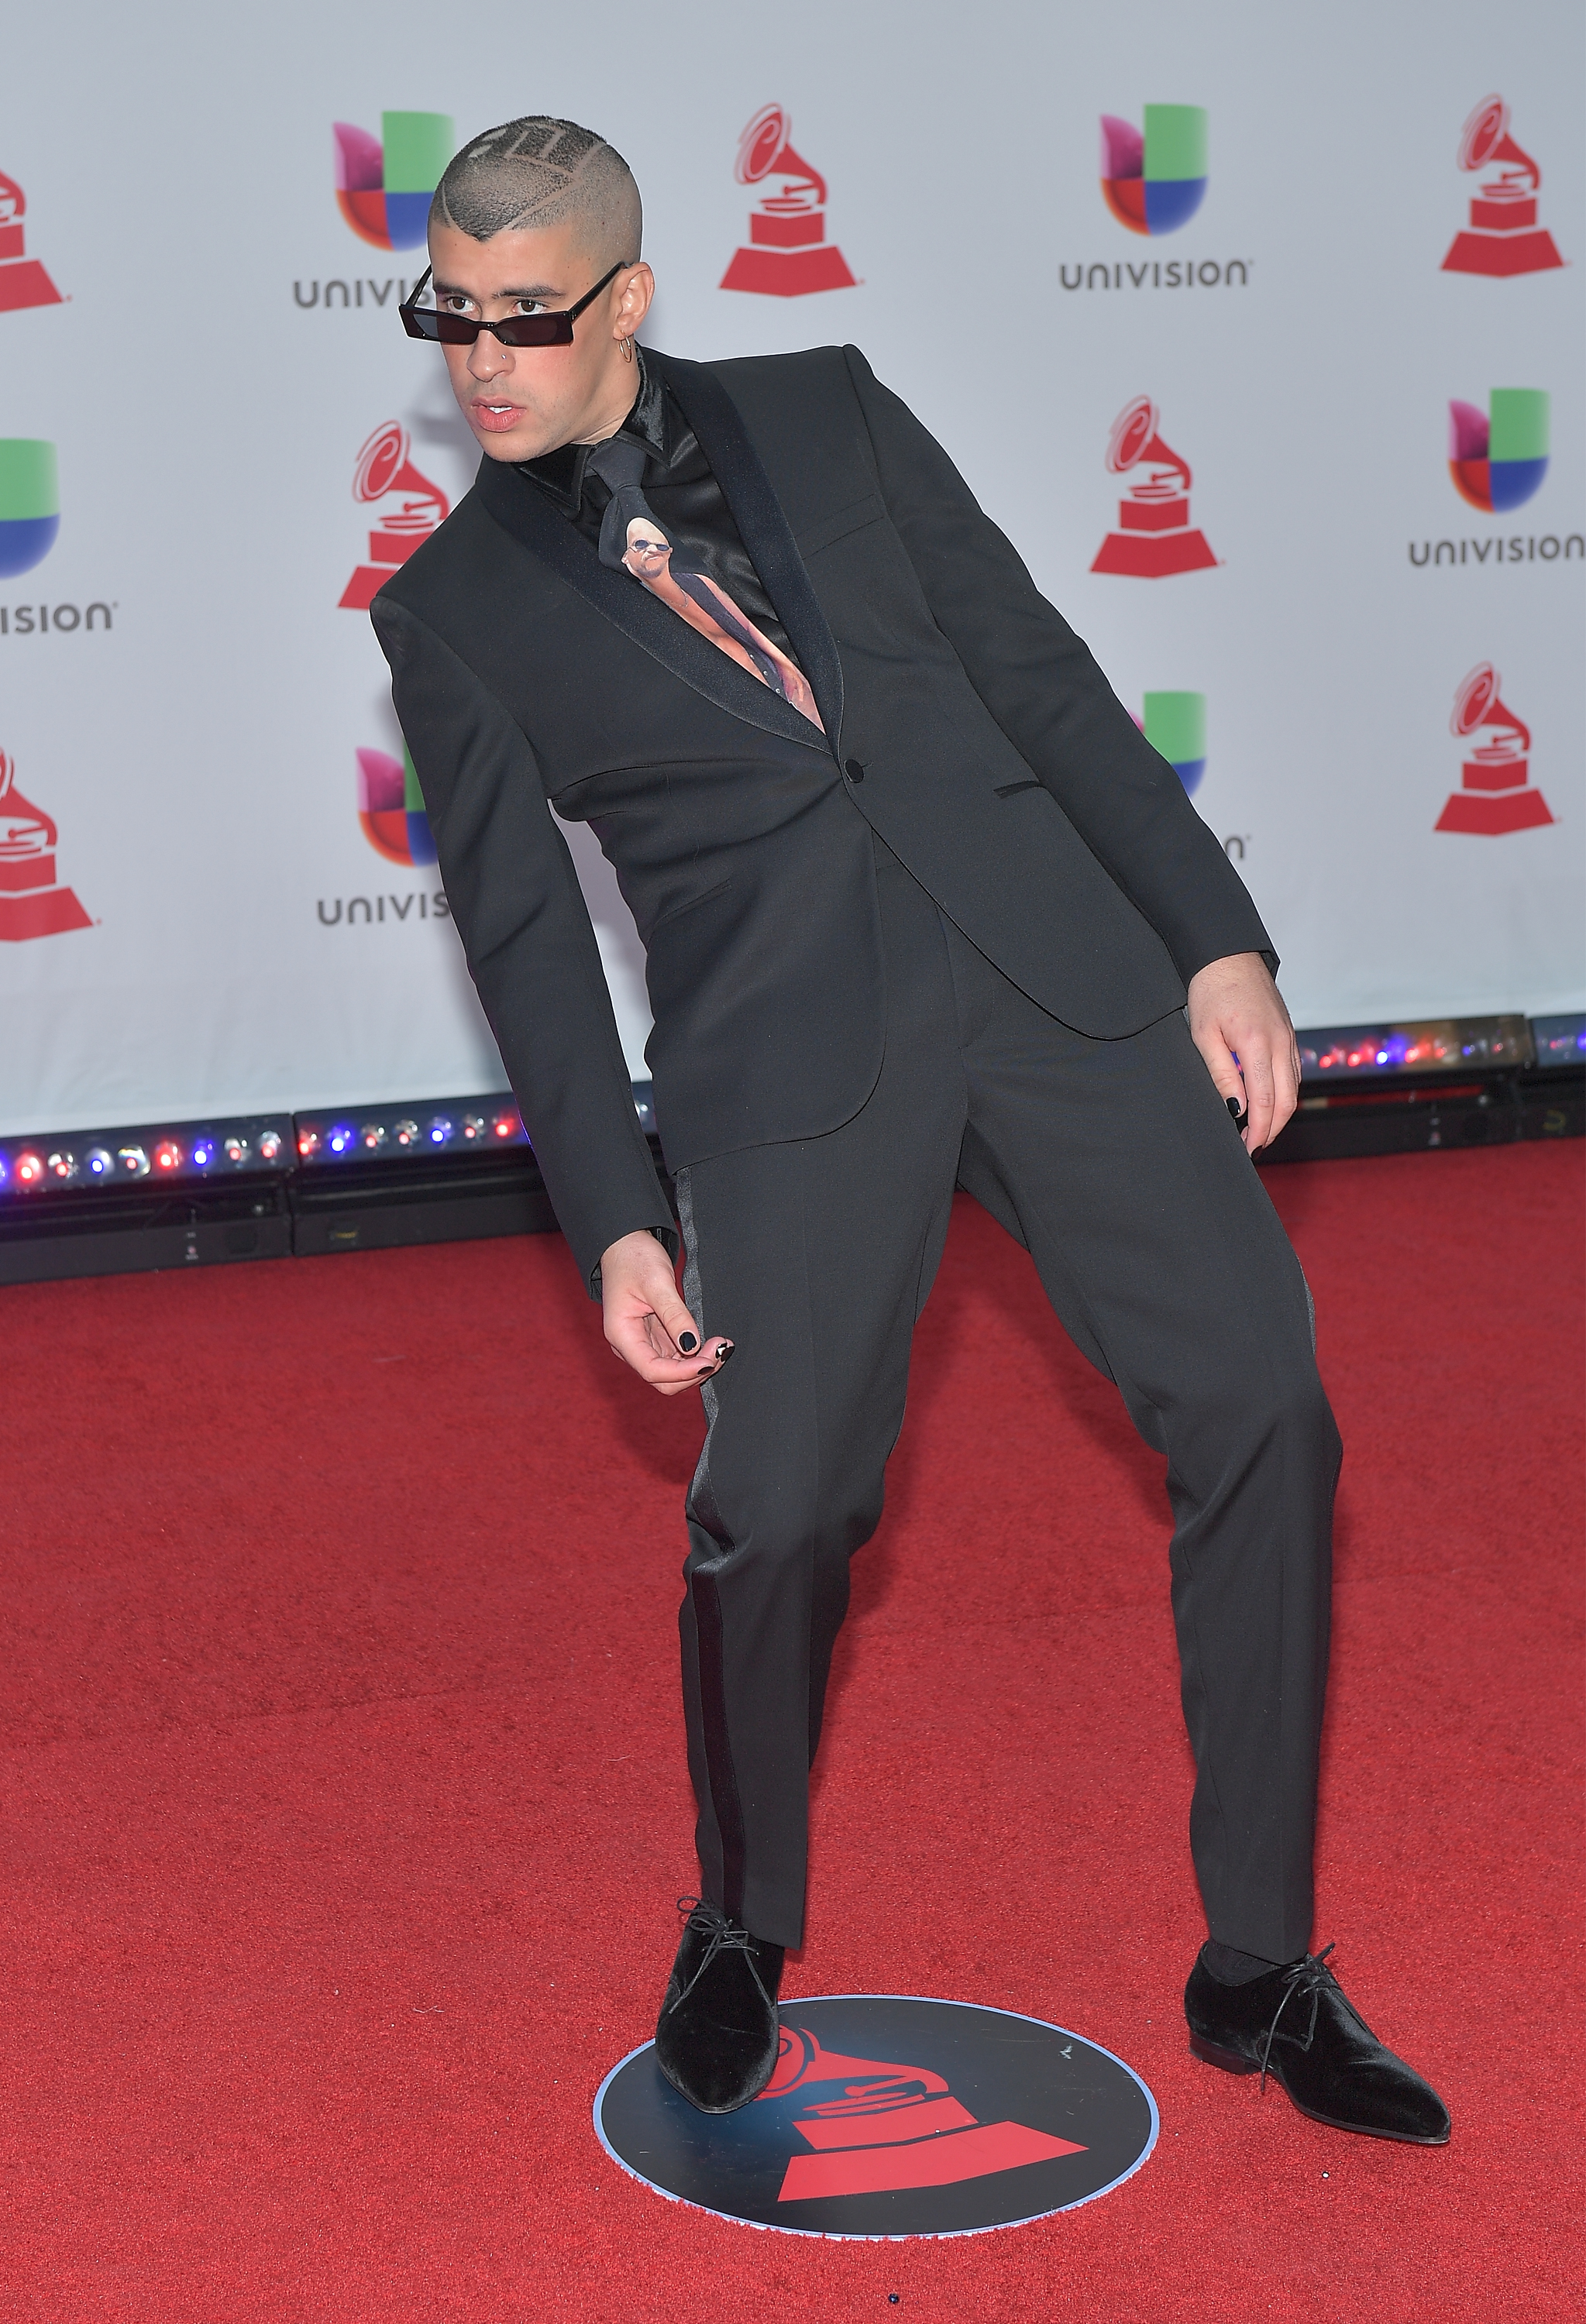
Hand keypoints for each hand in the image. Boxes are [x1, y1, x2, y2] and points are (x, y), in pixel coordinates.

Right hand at [600, 1229, 733, 1396]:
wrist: (625, 1245)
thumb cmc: (633, 1259)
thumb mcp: (656, 1283)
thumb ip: (674, 1315)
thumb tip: (691, 1345)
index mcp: (622, 1335)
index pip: (652, 1370)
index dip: (683, 1372)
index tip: (709, 1359)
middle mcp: (630, 1346)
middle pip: (663, 1379)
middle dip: (693, 1372)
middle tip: (719, 1349)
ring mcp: (643, 1344)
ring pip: (673, 1373)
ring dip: (698, 1365)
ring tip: (721, 1345)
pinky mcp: (656, 1339)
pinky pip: (677, 1359)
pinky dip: (696, 1357)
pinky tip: (712, 1344)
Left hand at [1186, 952, 1301, 1153]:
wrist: (1230, 956)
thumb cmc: (1212, 991)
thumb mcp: (1204, 1035)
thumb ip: (1221, 1074)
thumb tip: (1235, 1109)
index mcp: (1258, 1044)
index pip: (1264, 1101)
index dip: (1257, 1131)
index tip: (1245, 1148)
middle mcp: (1281, 1043)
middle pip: (1286, 1102)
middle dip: (1270, 1130)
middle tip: (1250, 1147)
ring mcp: (1290, 1039)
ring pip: (1293, 1090)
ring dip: (1277, 1116)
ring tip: (1256, 1132)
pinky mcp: (1290, 1036)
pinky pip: (1292, 1074)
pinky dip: (1283, 1096)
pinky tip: (1266, 1105)